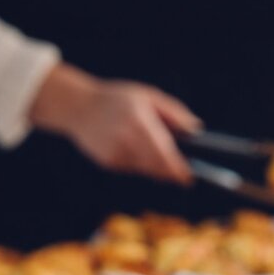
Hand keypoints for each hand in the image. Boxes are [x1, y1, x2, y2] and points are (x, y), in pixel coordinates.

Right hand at [29, 63, 201, 184]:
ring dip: (155, 167)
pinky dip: (138, 163)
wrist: (78, 107)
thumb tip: (195, 130)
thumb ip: (174, 113)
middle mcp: (126, 140)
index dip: (177, 169)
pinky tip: (134, 150)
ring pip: (144, 169)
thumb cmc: (117, 99)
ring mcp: (115, 153)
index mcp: (139, 122)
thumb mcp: (148, 96)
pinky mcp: (108, 162)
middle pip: (156, 166)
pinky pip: (131, 168)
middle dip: (170, 173)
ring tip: (160, 159)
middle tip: (183, 176)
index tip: (188, 178)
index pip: (164, 153)